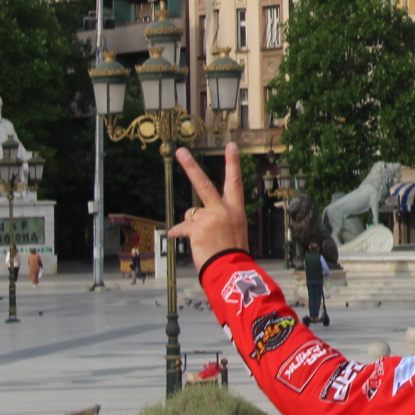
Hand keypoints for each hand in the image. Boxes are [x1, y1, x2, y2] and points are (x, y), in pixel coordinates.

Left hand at [168, 143, 248, 269]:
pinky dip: (178, 233)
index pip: (234, 181)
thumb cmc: (233, 252)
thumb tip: (195, 217)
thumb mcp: (235, 230)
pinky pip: (181, 228)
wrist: (231, 268)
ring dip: (190, 223)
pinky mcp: (197, 229)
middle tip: (180, 151)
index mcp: (235, 209)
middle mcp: (223, 210)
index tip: (231, 146)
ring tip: (200, 237)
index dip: (232, 162)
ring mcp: (209, 218)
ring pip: (190, 212)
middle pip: (203, 183)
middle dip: (190, 166)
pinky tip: (178, 237)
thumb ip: (219, 219)